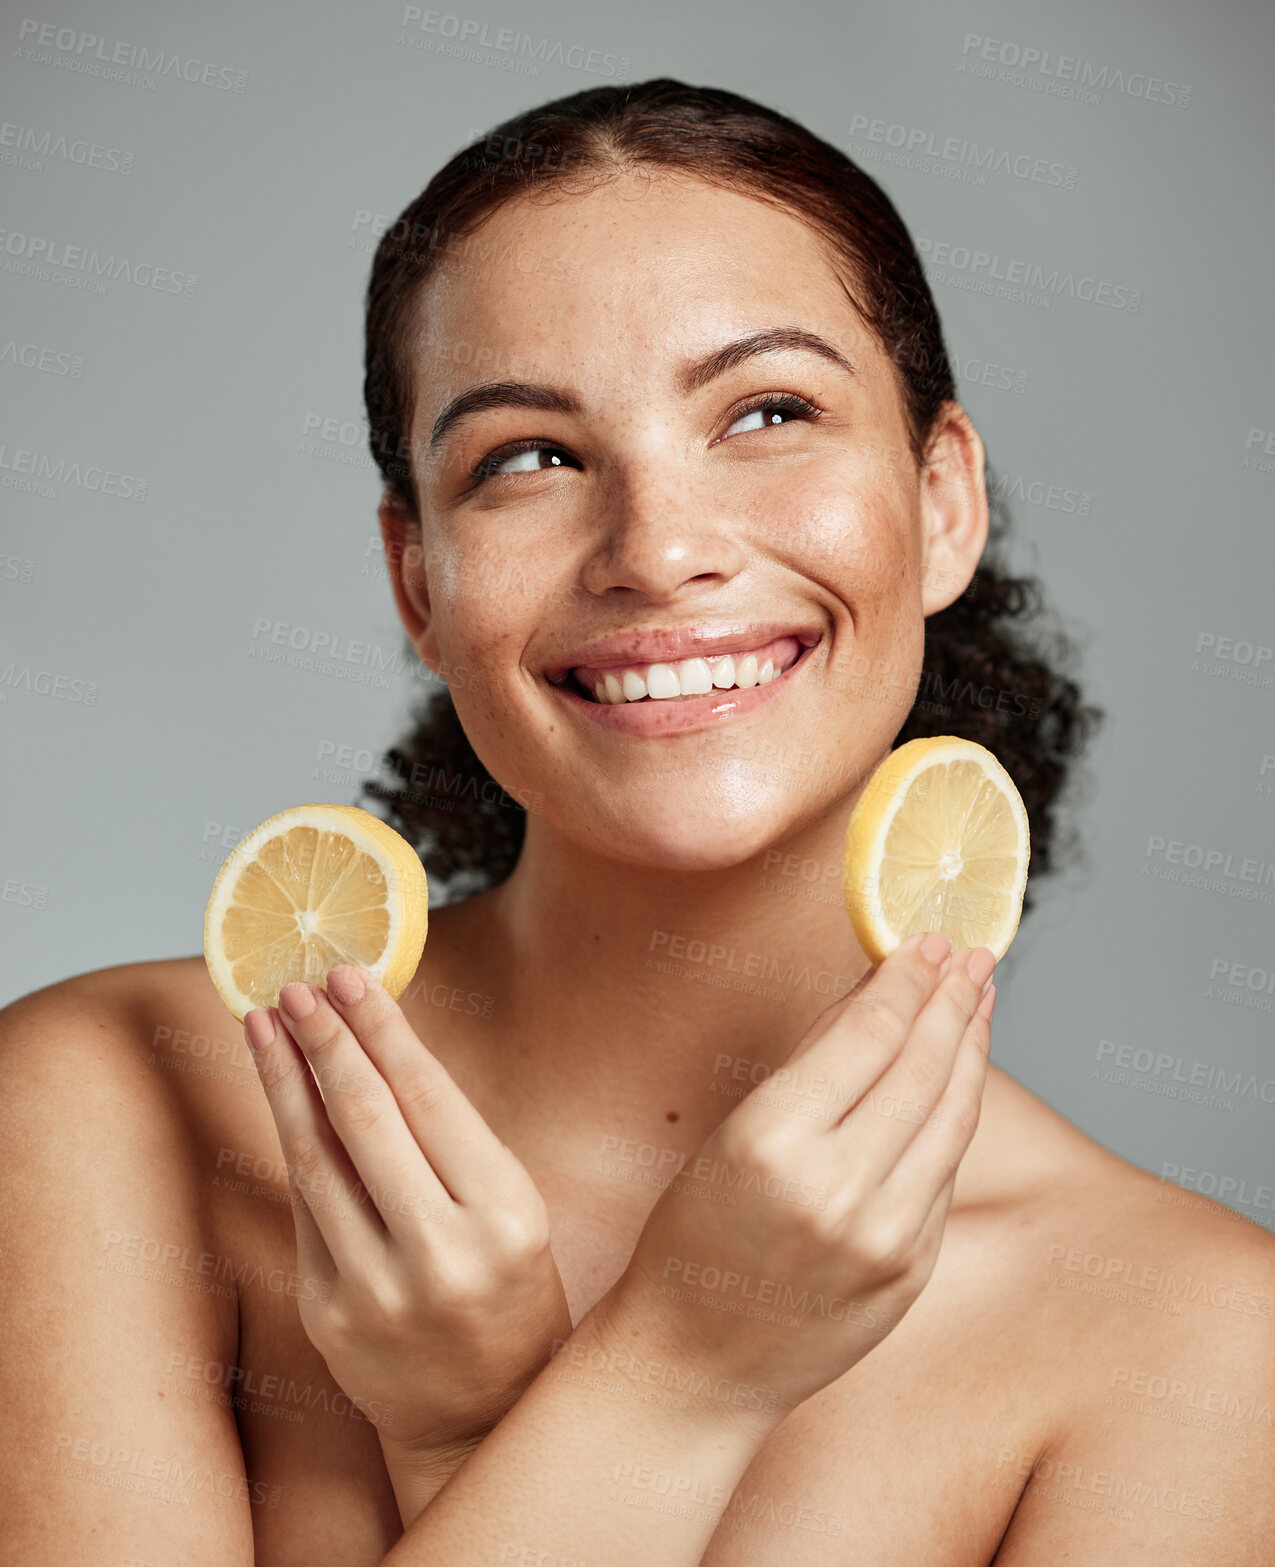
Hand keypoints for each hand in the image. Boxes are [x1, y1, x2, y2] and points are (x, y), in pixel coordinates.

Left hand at [242, 965, 571, 1466]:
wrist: (482, 1412)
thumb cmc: (508, 1288)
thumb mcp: (512, 1208)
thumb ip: (449, 1139)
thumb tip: (374, 1041)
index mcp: (507, 1215)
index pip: (429, 1098)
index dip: (381, 1030)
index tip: (349, 977)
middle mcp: (444, 1254)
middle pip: (366, 1120)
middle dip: (324, 1042)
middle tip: (297, 987)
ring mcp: (379, 1291)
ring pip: (316, 1160)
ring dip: (284, 1082)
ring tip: (263, 1024)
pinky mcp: (329, 1315)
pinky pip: (304, 1209)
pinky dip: (290, 1143)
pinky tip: (279, 1097)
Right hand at [597, 931, 994, 1415]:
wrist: (694, 1362)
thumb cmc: (692, 1238)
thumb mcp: (729, 1134)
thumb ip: (810, 1066)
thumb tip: (874, 994)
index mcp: (774, 1142)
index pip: (868, 1034)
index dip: (907, 978)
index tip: (927, 941)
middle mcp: (838, 1190)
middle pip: (922, 1068)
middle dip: (953, 1001)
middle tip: (971, 956)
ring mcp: (884, 1238)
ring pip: (952, 1119)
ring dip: (972, 1050)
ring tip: (980, 1002)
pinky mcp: (911, 1272)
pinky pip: (945, 1174)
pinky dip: (957, 1114)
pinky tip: (961, 1079)